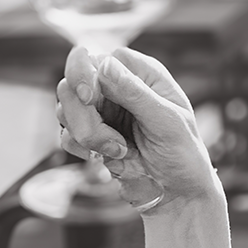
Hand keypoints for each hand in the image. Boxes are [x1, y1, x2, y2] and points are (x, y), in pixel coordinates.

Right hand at [57, 47, 222, 211]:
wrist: (177, 190)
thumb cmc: (183, 152)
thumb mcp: (167, 121)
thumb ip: (135, 93)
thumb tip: (105, 64)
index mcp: (140, 73)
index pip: (94, 58)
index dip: (83, 74)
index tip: (90, 99)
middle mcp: (117, 86)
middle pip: (71, 84)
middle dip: (84, 117)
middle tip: (113, 144)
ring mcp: (101, 110)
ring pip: (64, 109)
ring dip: (87, 136)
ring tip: (121, 152)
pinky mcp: (91, 133)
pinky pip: (66, 134)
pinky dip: (81, 148)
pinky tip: (109, 159)